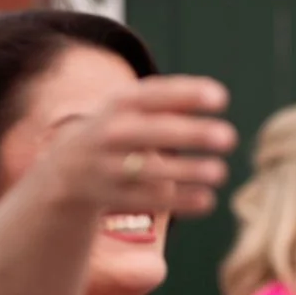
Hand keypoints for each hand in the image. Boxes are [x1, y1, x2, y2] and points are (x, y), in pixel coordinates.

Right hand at [46, 75, 236, 218]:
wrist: (66, 168)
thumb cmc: (119, 129)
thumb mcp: (134, 109)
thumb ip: (171, 101)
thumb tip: (218, 95)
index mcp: (118, 105)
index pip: (152, 95)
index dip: (185, 94)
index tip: (221, 99)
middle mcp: (109, 133)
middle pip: (151, 131)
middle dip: (189, 133)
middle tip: (229, 137)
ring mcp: (106, 166)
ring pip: (148, 169)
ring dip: (185, 171)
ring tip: (221, 172)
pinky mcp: (110, 196)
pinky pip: (146, 199)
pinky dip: (177, 200)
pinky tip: (208, 200)